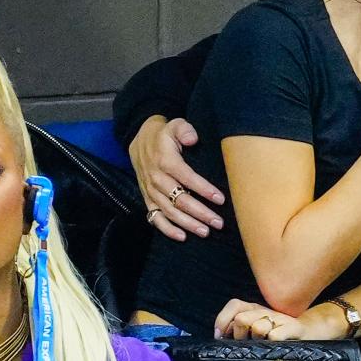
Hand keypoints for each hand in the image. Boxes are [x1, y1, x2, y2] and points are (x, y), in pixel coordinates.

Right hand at [130, 115, 224, 240]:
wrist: (139, 139)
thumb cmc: (164, 134)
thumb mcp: (175, 124)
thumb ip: (184, 129)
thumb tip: (193, 139)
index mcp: (165, 161)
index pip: (186, 178)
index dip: (203, 189)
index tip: (220, 199)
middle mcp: (156, 178)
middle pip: (179, 200)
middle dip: (200, 213)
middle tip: (219, 222)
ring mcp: (150, 190)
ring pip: (169, 212)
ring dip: (188, 224)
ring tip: (206, 232)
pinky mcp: (147, 198)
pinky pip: (155, 217)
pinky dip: (166, 229)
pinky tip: (182, 237)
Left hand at [214, 299, 345, 340]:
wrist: (312, 330)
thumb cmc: (280, 333)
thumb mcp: (258, 328)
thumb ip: (240, 329)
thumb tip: (221, 336)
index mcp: (256, 308)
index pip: (234, 305)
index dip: (223, 320)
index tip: (221, 336)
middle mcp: (266, 310)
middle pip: (242, 319)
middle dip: (239, 335)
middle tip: (247, 343)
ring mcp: (281, 318)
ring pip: (257, 328)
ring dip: (257, 340)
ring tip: (263, 345)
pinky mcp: (294, 328)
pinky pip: (275, 336)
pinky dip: (272, 342)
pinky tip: (275, 345)